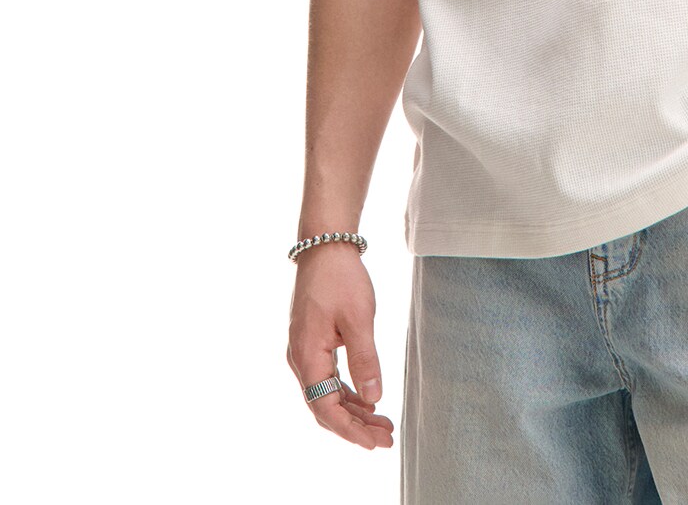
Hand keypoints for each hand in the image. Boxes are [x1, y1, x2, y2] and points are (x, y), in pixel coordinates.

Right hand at [286, 244, 395, 449]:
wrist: (325, 245)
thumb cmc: (341, 278)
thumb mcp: (358, 318)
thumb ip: (365, 359)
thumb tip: (374, 399)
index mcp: (307, 356)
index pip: (325, 408)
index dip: (350, 430)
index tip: (375, 442)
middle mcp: (301, 359)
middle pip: (325, 406)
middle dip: (355, 426)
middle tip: (386, 438)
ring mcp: (306, 351)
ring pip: (327, 394)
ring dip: (354, 411)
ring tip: (383, 424)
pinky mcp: (314, 343)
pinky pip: (329, 378)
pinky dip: (348, 393)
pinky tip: (368, 401)